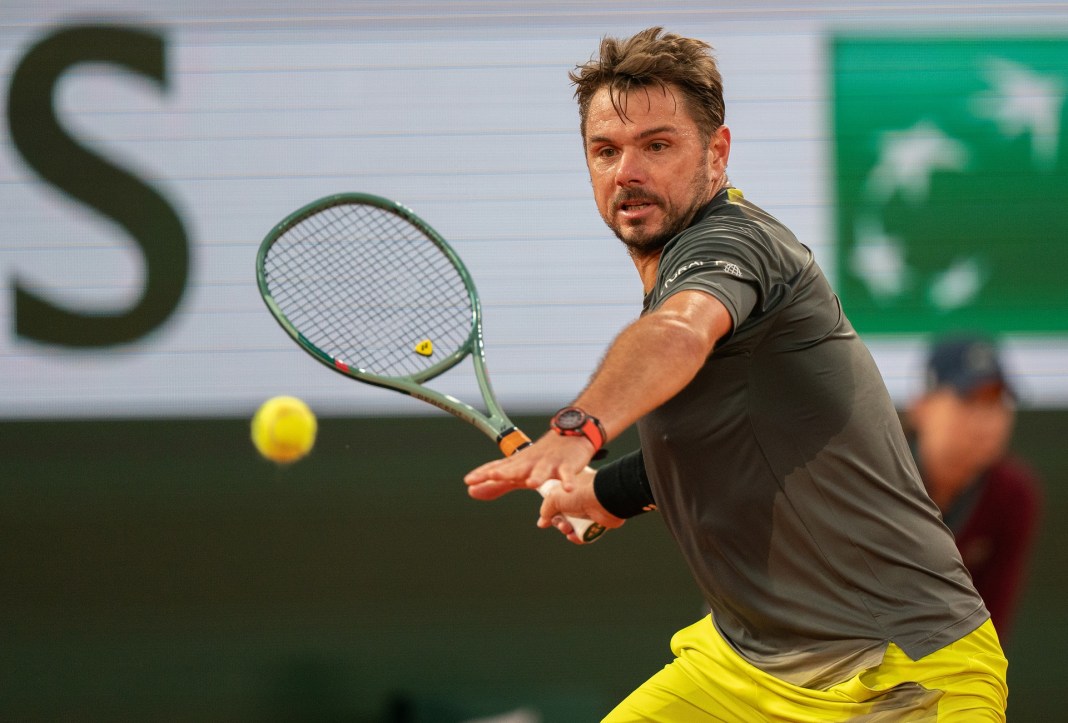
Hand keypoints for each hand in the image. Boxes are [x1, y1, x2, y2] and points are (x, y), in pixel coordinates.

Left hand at [464, 431, 597, 500]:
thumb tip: (471, 491)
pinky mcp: (566, 465)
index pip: (497, 468)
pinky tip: (567, 488)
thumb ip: (496, 484)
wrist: (569, 435)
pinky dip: (568, 480)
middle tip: (492, 475)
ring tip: (531, 483)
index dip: (483, 473)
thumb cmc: (541, 458)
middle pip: (516, 468)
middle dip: (505, 472)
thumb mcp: (518, 471)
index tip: (469, 480)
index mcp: (517, 464)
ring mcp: (548, 463)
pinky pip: (567, 474)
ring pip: (542, 470)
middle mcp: (530, 462)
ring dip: (537, 476)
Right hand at [538, 468, 625, 543]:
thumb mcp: (554, 497)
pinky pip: (584, 534)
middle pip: (563, 516)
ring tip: (567, 528)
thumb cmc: (579, 493)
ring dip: (567, 530)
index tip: (545, 520)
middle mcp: (579, 499)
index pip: (556, 503)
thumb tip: (542, 522)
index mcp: (569, 489)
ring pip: (573, 526)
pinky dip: (577, 537)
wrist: (604, 499)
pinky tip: (573, 536)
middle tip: (561, 523)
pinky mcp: (597, 523)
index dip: (550, 512)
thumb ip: (545, 509)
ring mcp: (588, 511)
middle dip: (558, 523)